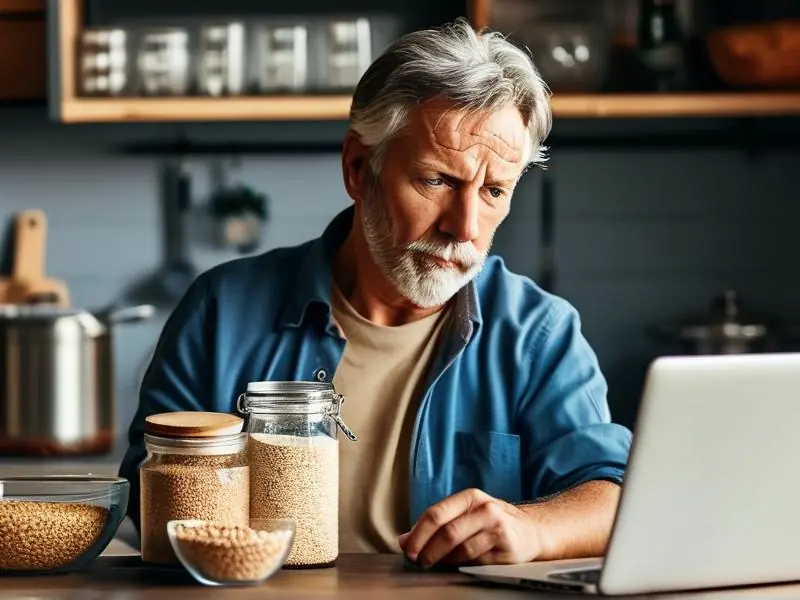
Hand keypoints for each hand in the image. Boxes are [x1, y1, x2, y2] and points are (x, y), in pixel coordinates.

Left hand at [398, 488, 543, 568]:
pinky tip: (455, 565)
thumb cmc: (490, 523)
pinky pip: (477, 562)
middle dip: (428, 549)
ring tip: (434, 563)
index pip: (436, 513)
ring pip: (462, 549)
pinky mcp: (507, 548)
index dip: (418, 533)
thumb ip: (435, 525)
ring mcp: (497, 528)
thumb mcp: (464, 515)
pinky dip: (461, 565)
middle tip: (418, 560)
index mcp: (470, 497)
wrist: (531, 531)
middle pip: (448, 532)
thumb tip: (403, 539)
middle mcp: (485, 509)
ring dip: (443, 560)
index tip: (407, 548)